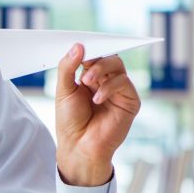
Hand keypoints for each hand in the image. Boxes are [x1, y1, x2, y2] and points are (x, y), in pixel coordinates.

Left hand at [54, 43, 139, 186]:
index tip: (80, 47)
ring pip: (117, 65)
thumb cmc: (70, 121)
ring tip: (87, 83)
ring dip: (100, 70)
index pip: (93, 56)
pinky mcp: (130, 101)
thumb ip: (68, 67)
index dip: (88, 50)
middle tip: (83, 68)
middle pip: (108, 56)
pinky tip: (97, 99)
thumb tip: (78, 45)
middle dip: (95, 59)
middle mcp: (105, 82)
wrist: (79, 147)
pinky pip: (124, 82)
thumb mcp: (63, 91)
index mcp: (89, 78)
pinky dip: (109, 87)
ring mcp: (118, 91)